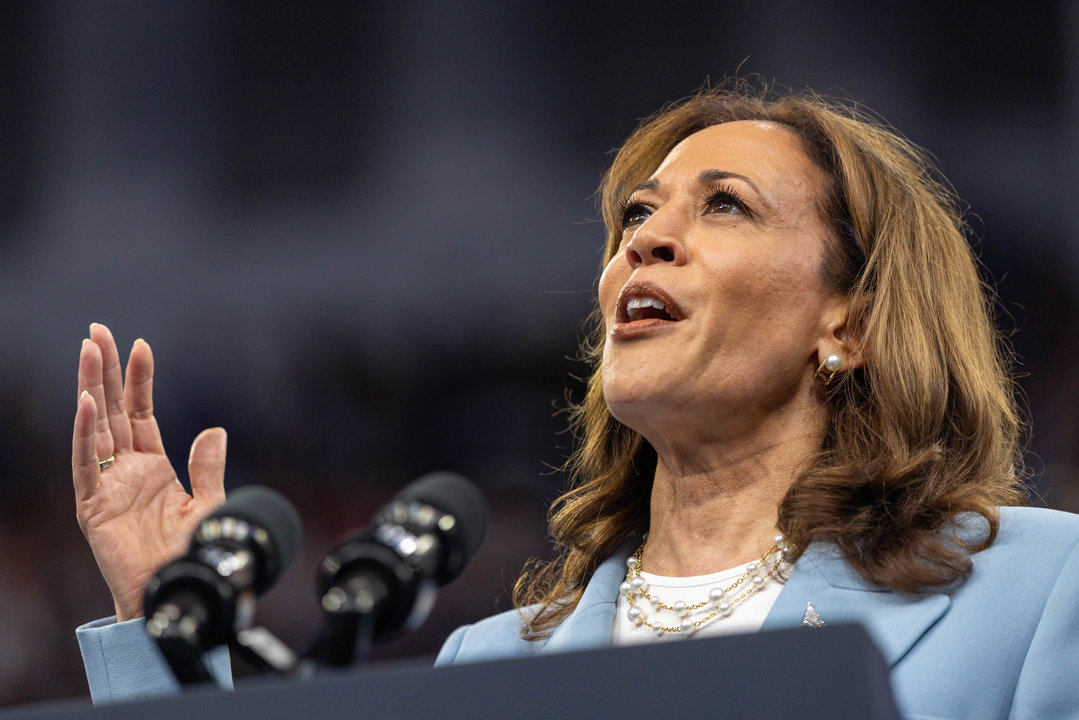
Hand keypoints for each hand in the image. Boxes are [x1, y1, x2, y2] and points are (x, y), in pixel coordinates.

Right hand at [72, 323, 227, 620]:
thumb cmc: (190, 553)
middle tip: (96, 331)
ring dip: (90, 388)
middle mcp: (125, 470)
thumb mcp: (207, 503)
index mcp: (152, 466)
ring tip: (87, 350)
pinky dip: (84, 433)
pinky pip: (85, 463)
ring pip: (94, 427)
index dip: (140, 380)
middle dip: (105, 371)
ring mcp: (106, 485)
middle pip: (111, 410)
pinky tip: (85, 403)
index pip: (141, 412)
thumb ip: (208, 467)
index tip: (141, 345)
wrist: (176, 591)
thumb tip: (214, 430)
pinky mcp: (93, 506)